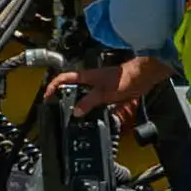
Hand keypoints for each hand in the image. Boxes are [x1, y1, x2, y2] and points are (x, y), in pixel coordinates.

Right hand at [50, 53, 166, 120]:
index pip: (64, 78)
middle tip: (57, 107)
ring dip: (77, 103)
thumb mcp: (103, 93)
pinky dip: (90, 106)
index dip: (54, 86)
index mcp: (86, 77)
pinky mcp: (107, 91)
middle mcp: (91, 80)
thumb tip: (76, 111)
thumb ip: (89, 102)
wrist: (142, 77)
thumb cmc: (125, 79)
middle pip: (72, 87)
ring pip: (83, 94)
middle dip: (63, 96)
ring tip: (72, 113)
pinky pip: (94, 99)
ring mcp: (99, 85)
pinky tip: (91, 114)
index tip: (47, 96)